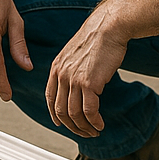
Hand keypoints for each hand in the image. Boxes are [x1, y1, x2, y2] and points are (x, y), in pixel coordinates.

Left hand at [45, 6, 128, 137]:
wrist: (108, 27)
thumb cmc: (97, 38)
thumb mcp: (76, 53)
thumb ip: (72, 69)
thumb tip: (78, 84)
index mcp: (56, 67)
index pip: (50, 98)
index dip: (55, 114)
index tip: (62, 123)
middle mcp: (62, 74)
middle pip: (61, 110)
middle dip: (72, 126)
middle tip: (83, 132)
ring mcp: (74, 79)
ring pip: (74, 114)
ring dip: (84, 127)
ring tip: (94, 131)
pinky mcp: (89, 83)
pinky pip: (89, 110)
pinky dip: (94, 121)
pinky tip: (100, 124)